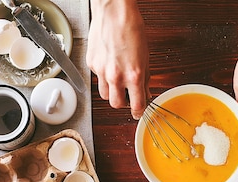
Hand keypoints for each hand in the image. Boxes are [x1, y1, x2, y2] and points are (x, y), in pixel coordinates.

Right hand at [87, 0, 149, 119]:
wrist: (114, 12)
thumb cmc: (131, 28)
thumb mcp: (145, 56)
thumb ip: (145, 78)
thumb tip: (145, 92)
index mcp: (133, 74)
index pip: (136, 105)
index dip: (138, 112)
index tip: (138, 112)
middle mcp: (115, 76)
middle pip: (116, 105)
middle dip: (123, 103)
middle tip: (127, 96)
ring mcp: (101, 71)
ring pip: (104, 95)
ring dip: (112, 92)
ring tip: (117, 81)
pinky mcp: (91, 64)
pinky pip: (97, 78)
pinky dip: (104, 77)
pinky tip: (109, 64)